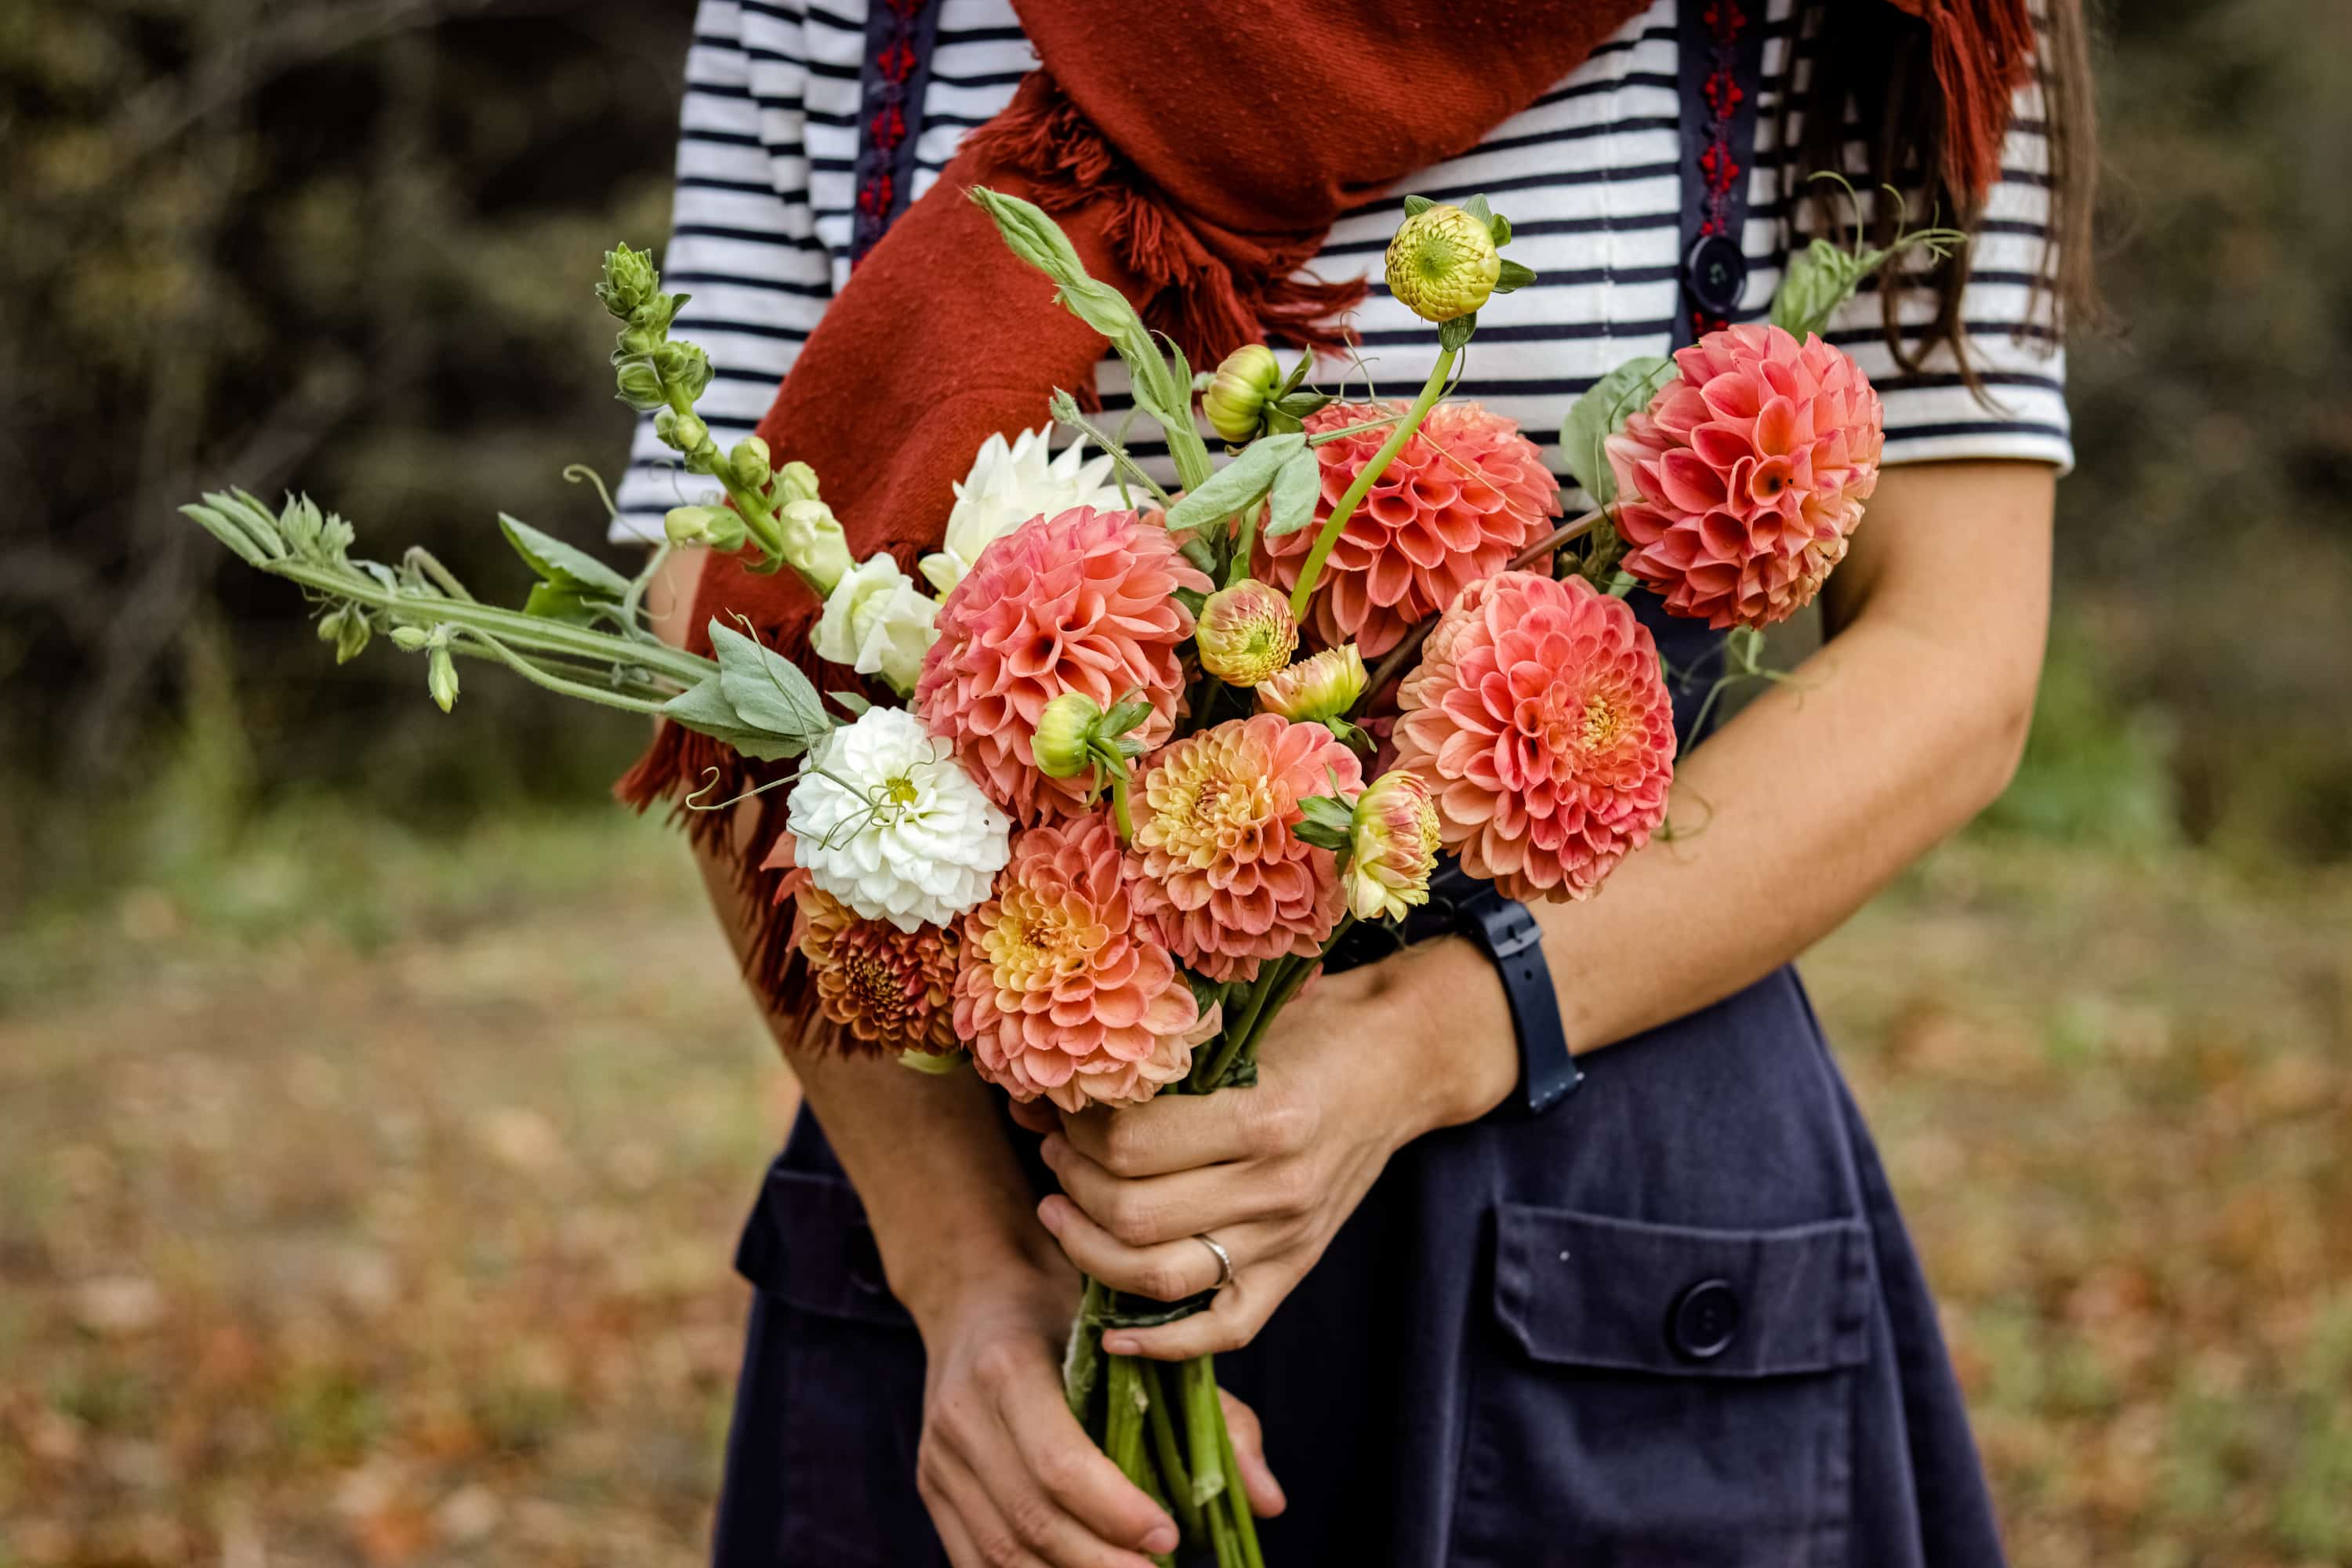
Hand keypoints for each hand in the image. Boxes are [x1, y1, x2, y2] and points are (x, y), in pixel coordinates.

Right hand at [909, 1264, 1283, 1565]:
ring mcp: (937, 1457)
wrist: (973, 1296)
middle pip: (1031, 1518)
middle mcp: (961, 1415)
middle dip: (1099, 1561)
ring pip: (999, 1550)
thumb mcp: (1138, 1340)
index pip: (1060, 1463)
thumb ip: (1210, 1411)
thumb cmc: (1066, 1314)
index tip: (1169, 1537)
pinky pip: (973, 1558)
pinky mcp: (931, 1487)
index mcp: (1007, 1366)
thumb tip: (1268, 1500)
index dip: (1116, 1512)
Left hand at [1021, 936, 1515, 1359]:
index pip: (1130, 1145)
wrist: (1400, 1065)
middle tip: (1052, 1153)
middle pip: (1133, 1213)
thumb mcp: (1241, 1028)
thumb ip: (1159, 1061)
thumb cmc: (1316, 1030)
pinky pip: (1222, 1330)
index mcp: (1263, 1115)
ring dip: (1089, 1250)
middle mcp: (1277, 1187)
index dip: (1074, 1129)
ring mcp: (1287, 1237)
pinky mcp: (1295, 1269)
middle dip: (1070, 1184)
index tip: (1059, 1107)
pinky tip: (1109, 1327)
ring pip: (1159, 1278)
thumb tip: (1054, 1082)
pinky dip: (1160, 1344)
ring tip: (1061, 1211)